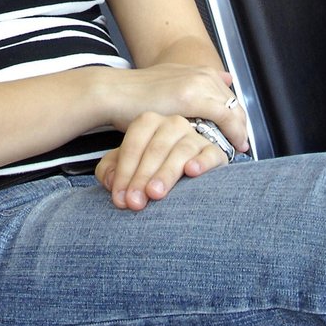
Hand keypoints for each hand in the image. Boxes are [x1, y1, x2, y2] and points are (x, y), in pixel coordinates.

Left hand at [95, 113, 226, 209]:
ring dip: (166, 173)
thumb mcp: (124, 167)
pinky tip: (191, 171)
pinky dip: (202, 162)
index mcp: (148, 123)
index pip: (134, 144)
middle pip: (156, 148)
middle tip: (135, 202)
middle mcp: (172, 125)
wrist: (182, 174)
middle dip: (142, 177)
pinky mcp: (215, 152)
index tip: (120, 197)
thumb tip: (112, 180)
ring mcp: (195, 137)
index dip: (125, 171)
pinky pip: (210, 154)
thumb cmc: (149, 169)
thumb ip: (110, 171)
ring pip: (181, 151)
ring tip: (155, 193)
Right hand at [101, 63, 247, 150]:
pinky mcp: (192, 97)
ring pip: (233, 110)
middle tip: (240, 146)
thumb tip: (226, 79)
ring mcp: (198, 83)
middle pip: (234, 104)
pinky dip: (232, 133)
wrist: (113, 93)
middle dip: (240, 126)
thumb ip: (193, 87)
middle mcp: (202, 74)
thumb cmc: (135, 96)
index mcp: (198, 72)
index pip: (228, 97)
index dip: (235, 118)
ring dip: (238, 131)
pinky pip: (224, 117)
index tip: (237, 135)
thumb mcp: (167, 89)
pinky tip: (231, 148)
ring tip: (237, 149)